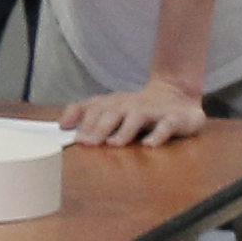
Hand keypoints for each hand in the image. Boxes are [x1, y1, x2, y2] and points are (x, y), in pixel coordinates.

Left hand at [64, 74, 208, 147]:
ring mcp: (153, 111)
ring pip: (137, 117)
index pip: (96, 108)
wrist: (178, 95)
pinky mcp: (174, 118)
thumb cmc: (138, 108)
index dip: (84, 121)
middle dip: (99, 127)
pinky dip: (157, 135)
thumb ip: (86, 113)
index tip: (73, 137)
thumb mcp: (112, 108)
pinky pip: (166, 125)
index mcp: (116, 102)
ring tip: (114, 144)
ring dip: (124, 130)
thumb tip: (62, 124)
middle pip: (113, 112)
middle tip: (88, 143)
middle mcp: (132, 104)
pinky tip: (149, 145)